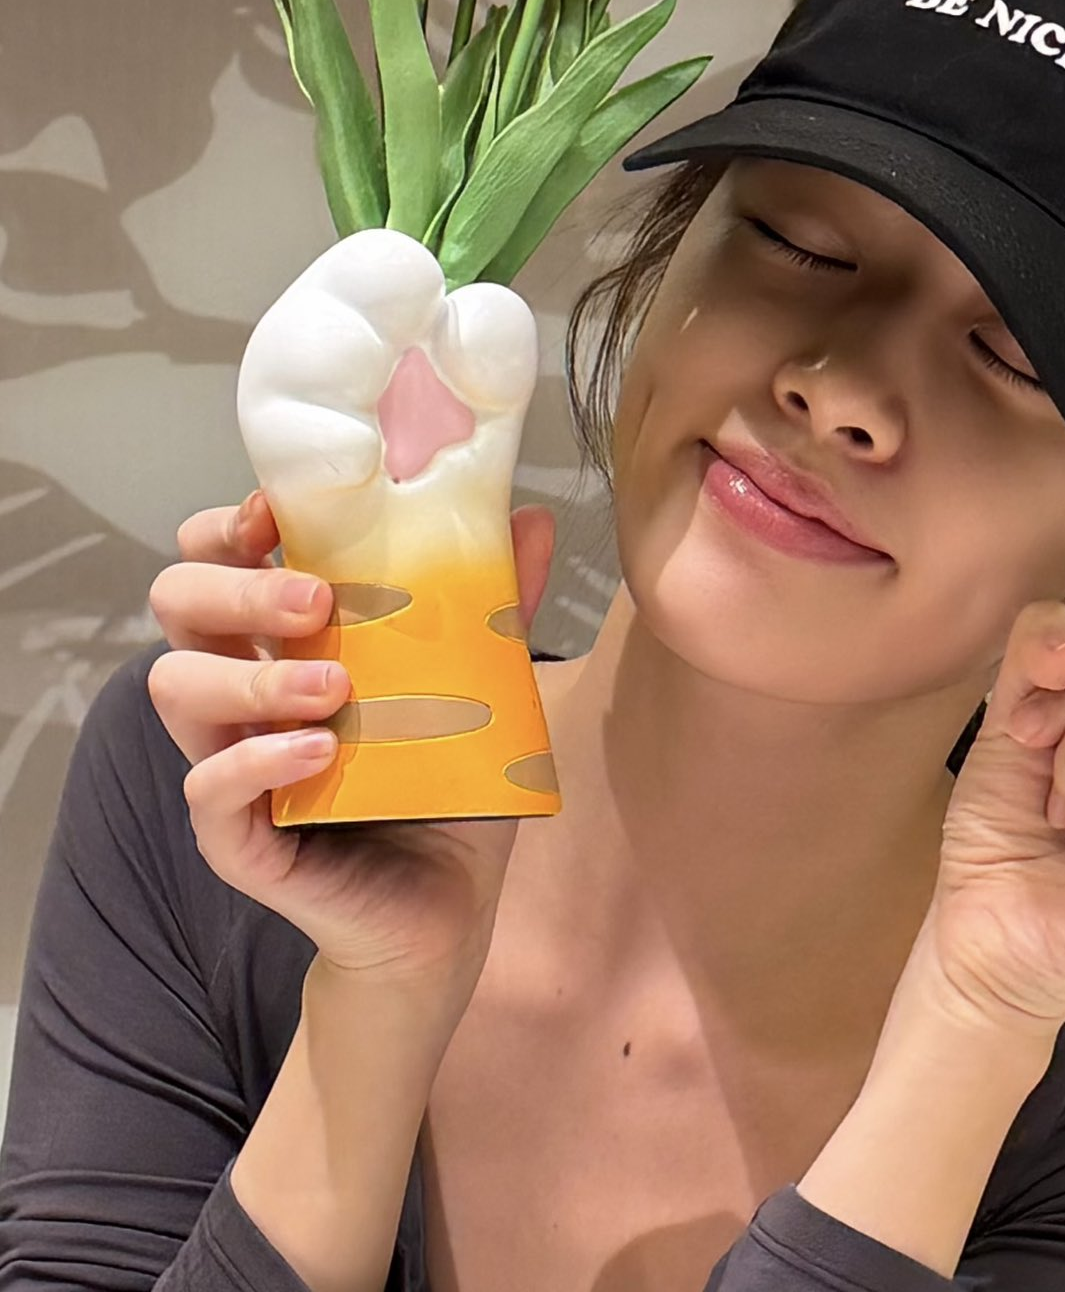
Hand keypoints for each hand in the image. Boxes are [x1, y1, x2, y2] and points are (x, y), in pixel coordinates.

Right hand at [146, 490, 556, 991]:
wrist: (449, 909)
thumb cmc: (448, 784)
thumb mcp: (482, 687)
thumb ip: (497, 604)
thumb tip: (530, 520)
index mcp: (285, 641)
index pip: (215, 558)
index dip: (227, 525)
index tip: (274, 513)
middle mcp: (243, 693)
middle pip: (178, 604)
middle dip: (236, 586)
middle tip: (318, 600)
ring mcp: (233, 763)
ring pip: (176, 688)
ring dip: (250, 674)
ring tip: (334, 687)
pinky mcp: (241, 841)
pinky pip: (208, 790)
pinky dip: (257, 761)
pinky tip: (320, 750)